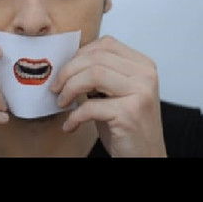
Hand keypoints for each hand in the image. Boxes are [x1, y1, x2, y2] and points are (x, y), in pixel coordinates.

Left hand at [50, 35, 166, 156]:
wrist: (145, 157)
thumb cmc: (126, 124)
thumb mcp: (115, 91)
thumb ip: (100, 72)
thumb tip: (67, 61)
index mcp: (143, 65)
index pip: (106, 44)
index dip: (80, 54)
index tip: (65, 70)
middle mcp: (145, 75)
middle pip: (96, 58)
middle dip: (68, 71)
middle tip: (56, 87)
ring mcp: (140, 93)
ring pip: (93, 75)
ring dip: (69, 89)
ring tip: (62, 102)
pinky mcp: (130, 114)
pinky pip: (90, 106)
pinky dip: (74, 116)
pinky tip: (70, 124)